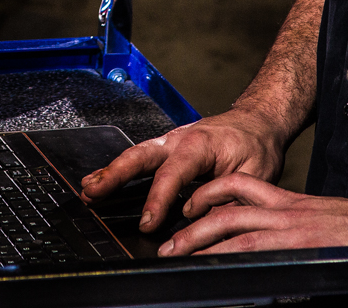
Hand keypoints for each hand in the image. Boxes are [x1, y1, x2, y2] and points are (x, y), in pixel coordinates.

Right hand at [78, 106, 289, 232]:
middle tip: (93, 192)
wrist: (258, 121)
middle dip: (114, 175)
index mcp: (199, 144)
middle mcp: (179, 139)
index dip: (158, 201)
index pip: (172, 175)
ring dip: (110, 172)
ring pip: (136, 156)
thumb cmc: (257, 145)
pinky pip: (141, 158)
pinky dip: (121, 169)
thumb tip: (201, 225)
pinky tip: (104, 181)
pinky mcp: (169, 148)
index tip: (147, 223)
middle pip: (140, 157)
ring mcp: (171, 141)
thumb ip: (226, 200)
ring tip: (88, 189)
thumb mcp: (253, 176)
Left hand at [158, 172, 347, 260]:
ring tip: (178, 256)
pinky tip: (219, 276)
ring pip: (233, 229)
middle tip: (168, 244)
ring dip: (199, 242)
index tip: (188, 211)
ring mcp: (293, 230)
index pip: (240, 189)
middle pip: (225, 209)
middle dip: (191, 226)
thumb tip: (268, 251)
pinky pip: (258, 254)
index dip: (208, 197)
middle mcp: (286, 212)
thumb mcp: (322, 221)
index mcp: (290, 203)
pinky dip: (234, 263)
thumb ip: (293, 229)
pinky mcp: (302, 249)